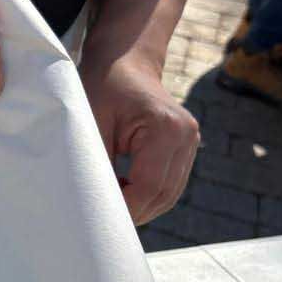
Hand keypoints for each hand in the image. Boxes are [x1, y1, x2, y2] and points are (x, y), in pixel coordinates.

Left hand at [80, 48, 198, 224]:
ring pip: (169, 195)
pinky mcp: (186, 147)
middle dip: (132, 212)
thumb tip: (91, 203)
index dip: (125, 209)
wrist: (125, 60)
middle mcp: (186, 135)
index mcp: (166, 128)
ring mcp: (191, 141)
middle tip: (100, 221)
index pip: (148, 186)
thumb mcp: (92, 120)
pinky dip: (148, 195)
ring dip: (141, 207)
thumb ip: (94, 162)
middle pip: (162, 196)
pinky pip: (170, 184)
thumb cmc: (104, 86)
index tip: (98, 219)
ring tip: (110, 206)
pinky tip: (124, 191)